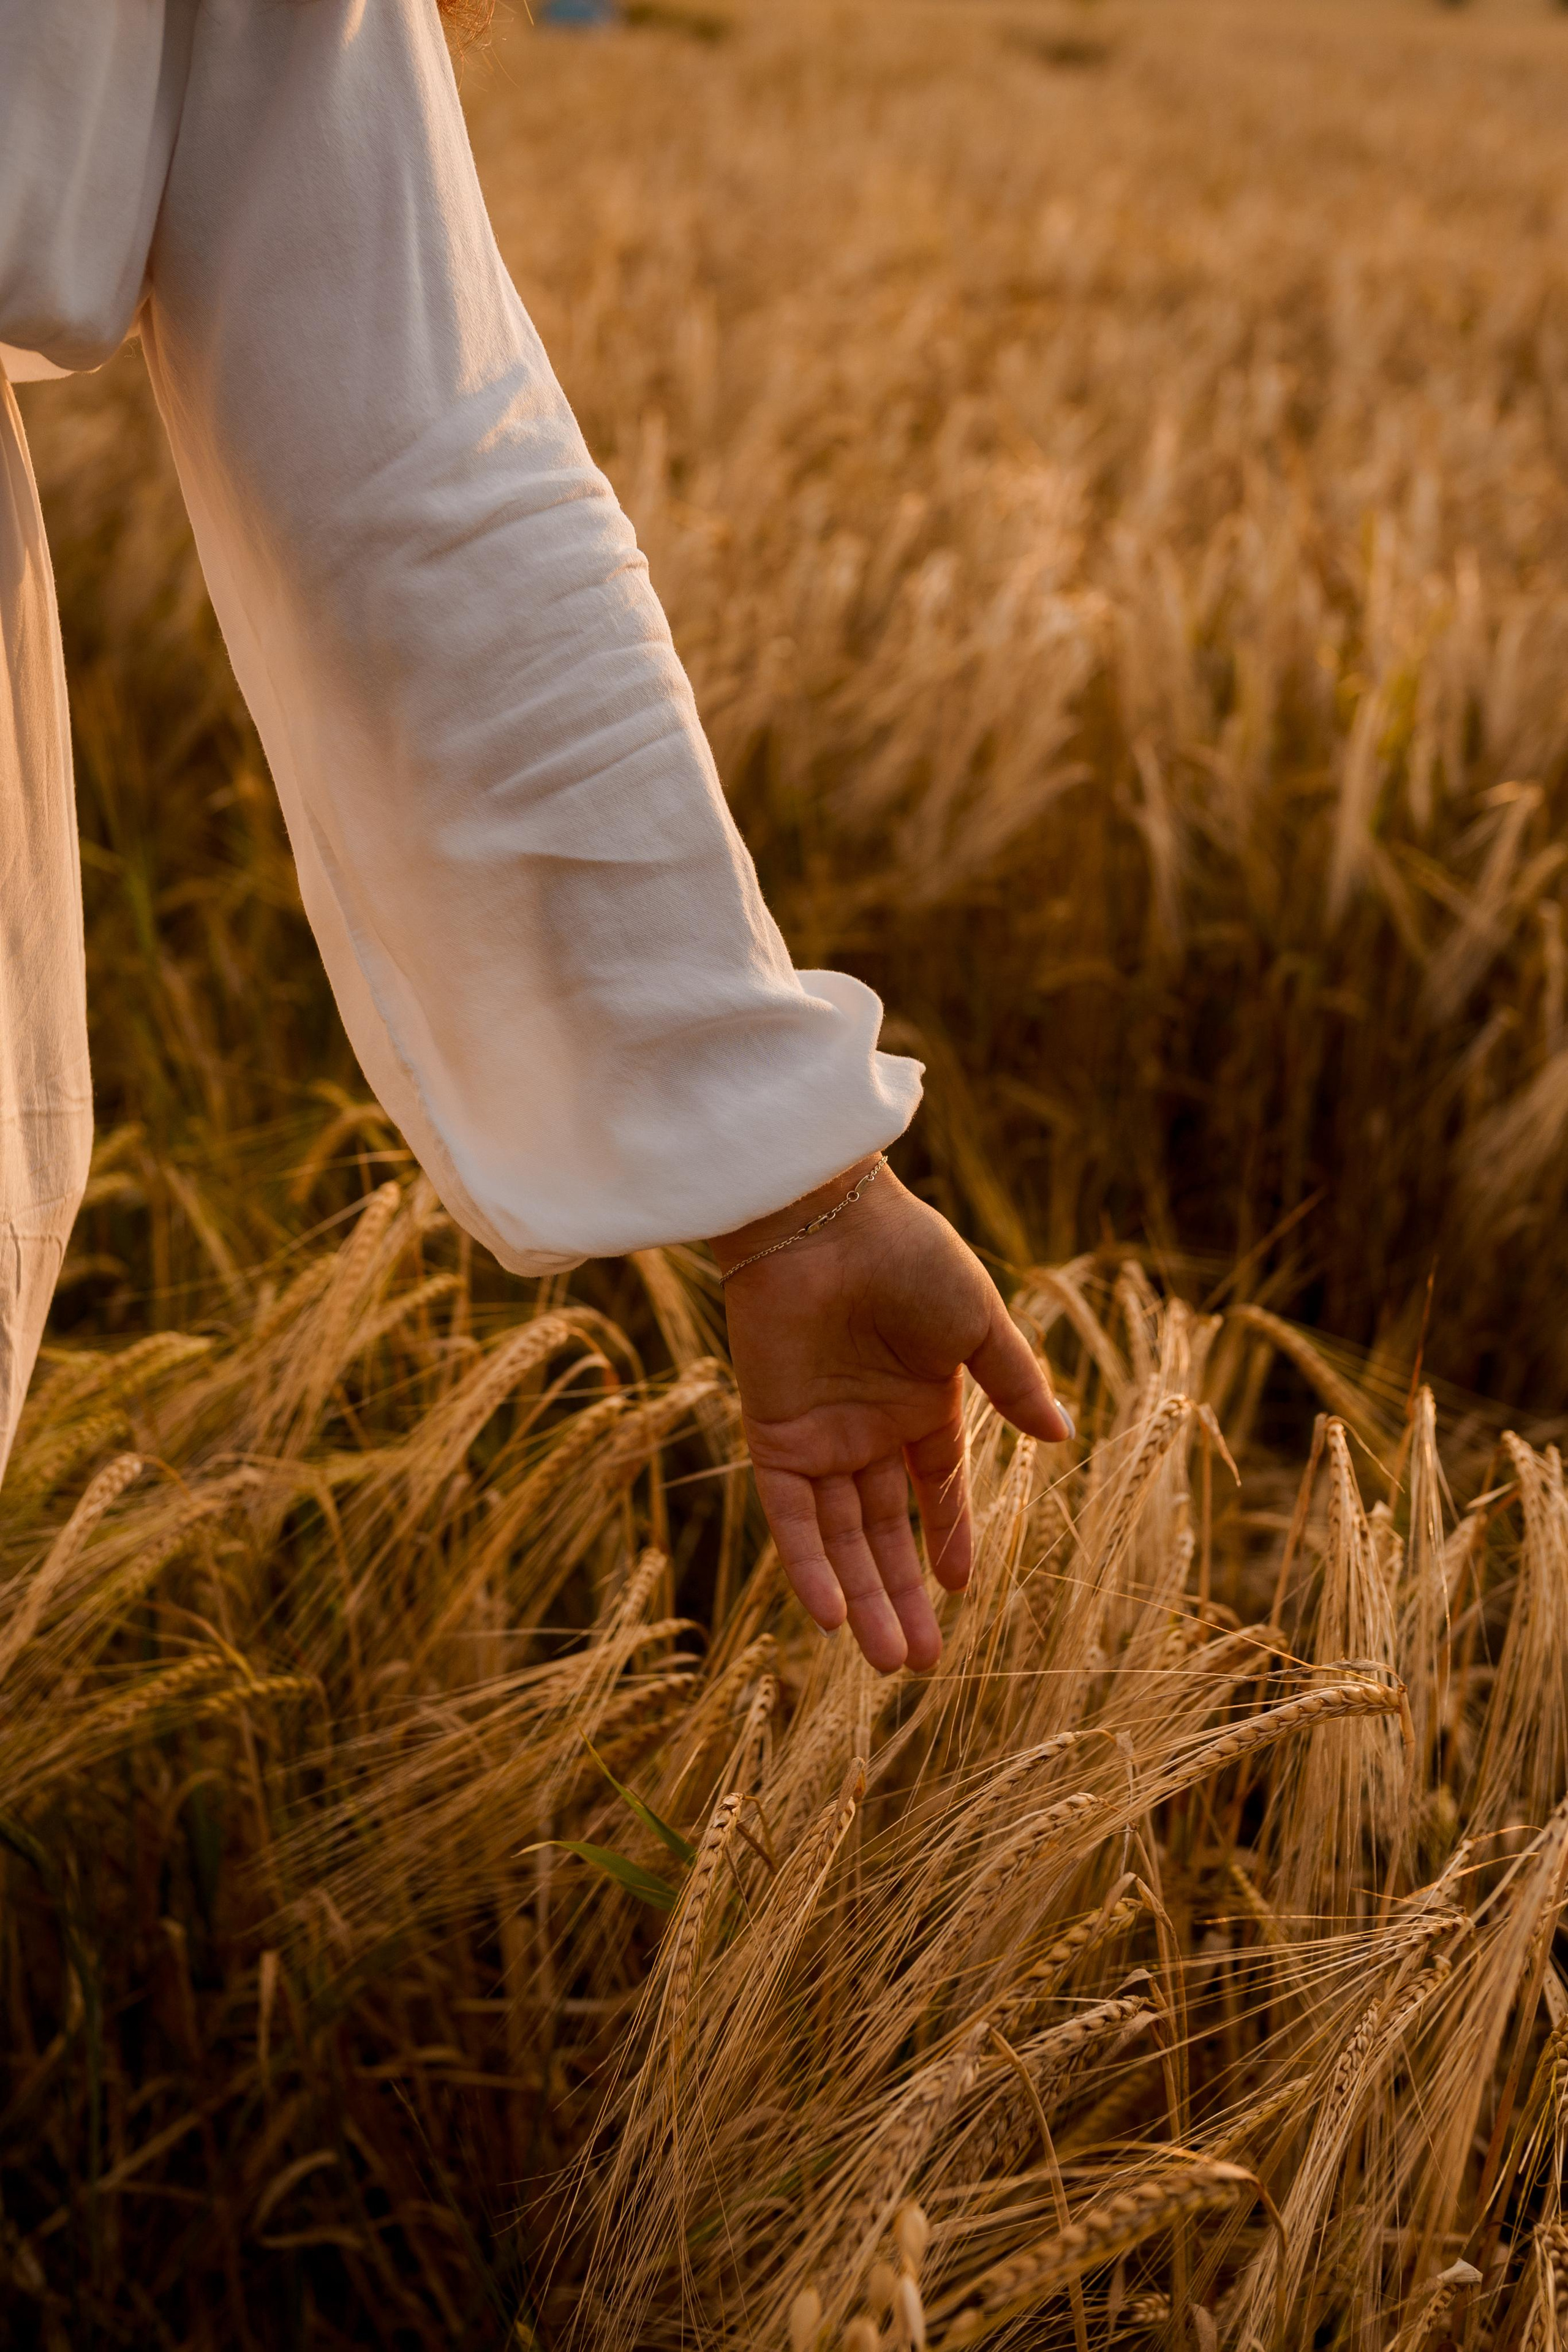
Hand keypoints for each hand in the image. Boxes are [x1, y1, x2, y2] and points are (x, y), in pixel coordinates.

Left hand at [708, 1158, 1071, 1674]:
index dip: (948, 1541)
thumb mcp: (976, 1324)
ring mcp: (819, 1436)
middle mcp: (866, 1429)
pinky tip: (833, 1615)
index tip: (960, 1592)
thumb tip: (1064, 1436)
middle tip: (921, 1667)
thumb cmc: (906, 1256)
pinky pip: (791, 1516)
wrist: (823, 1218)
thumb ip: (1012, 1383)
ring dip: (862, 1599)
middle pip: (885, 1533)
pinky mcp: (773, 1434)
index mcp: (919, 1404)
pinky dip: (809, 1565)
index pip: (935, 1491)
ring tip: (889, 1661)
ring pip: (841, 1539)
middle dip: (902, 1598)